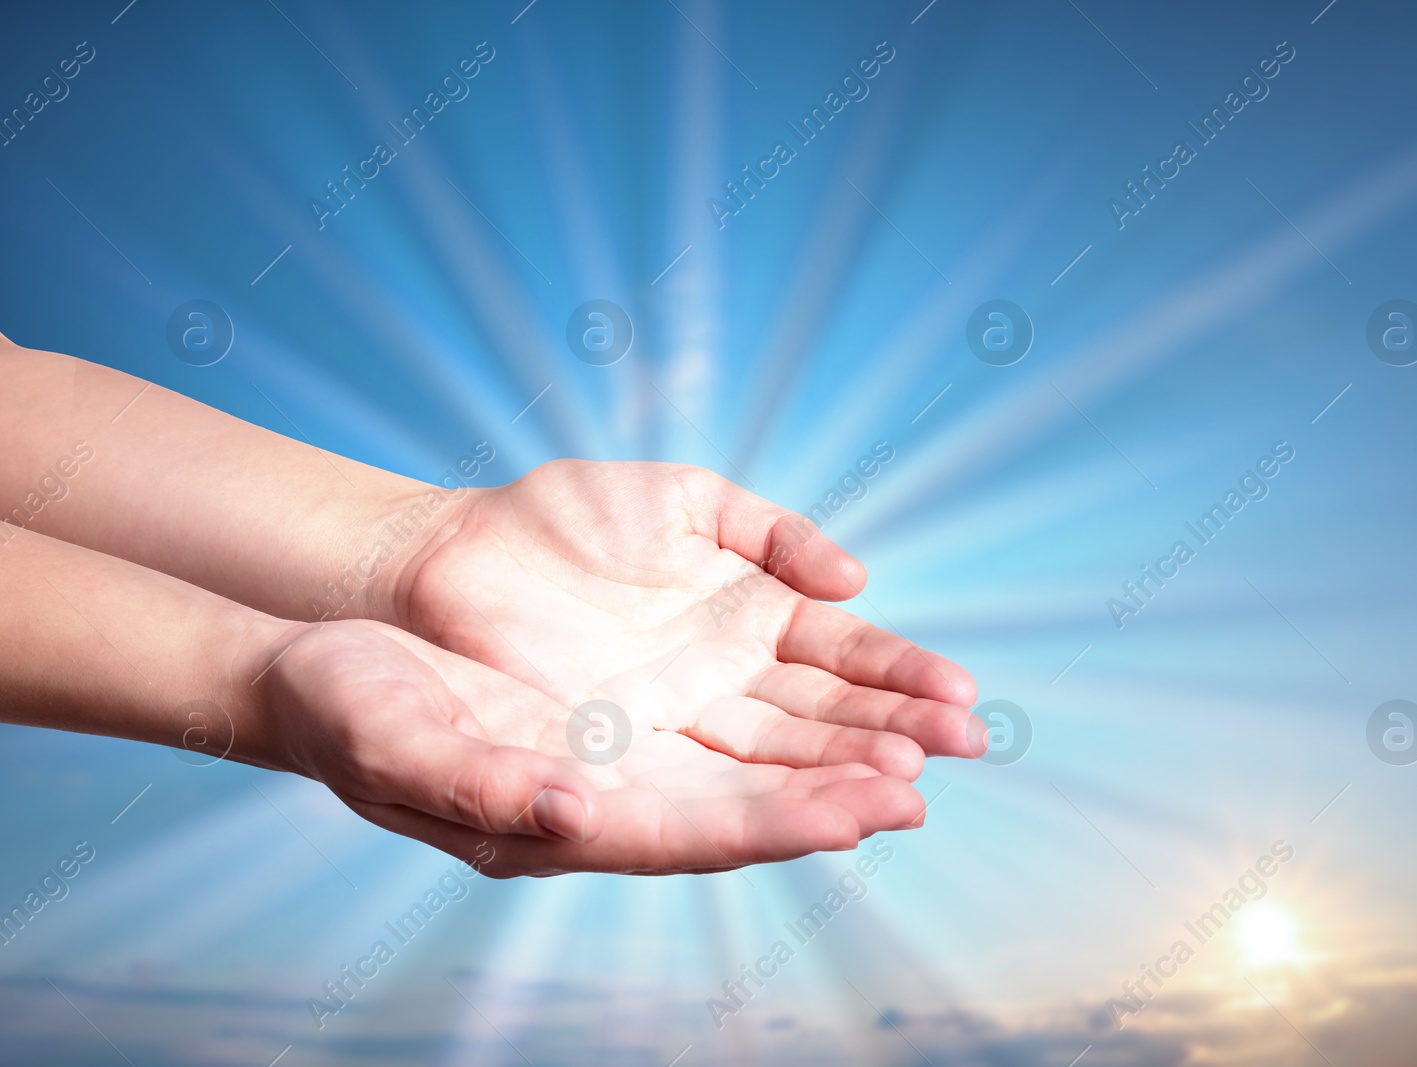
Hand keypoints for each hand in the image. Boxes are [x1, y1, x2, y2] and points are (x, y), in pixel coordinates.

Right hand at [259, 619, 929, 875]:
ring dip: (838, 746)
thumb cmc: (345, 711)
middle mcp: (614, 790)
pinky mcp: (633, 694)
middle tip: (923, 787)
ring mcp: (629, 742)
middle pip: (746, 800)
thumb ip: (480, 785)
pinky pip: (730, 706)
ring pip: (754, 751)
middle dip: (836, 794)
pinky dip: (796, 699)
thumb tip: (576, 813)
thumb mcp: (390, 742)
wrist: (329, 664)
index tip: (856, 818)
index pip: (689, 834)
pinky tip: (853, 696)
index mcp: (562, 820)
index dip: (773, 826)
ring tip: (927, 740)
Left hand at [395, 461, 984, 783]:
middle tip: (965, 750)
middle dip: (894, 734)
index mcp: (749, 611)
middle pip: (825, 715)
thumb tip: (853, 581)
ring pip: (777, 758)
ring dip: (844, 776)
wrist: (450, 556)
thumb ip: (770, 530)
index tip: (962, 698)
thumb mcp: (685, 500)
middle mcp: (725, 677)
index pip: (842, 653)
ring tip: (908, 793)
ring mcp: (679, 721)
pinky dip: (765, 804)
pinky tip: (823, 815)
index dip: (901, 676)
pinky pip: (706, 787)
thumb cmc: (562, 516)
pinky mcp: (626, 760)